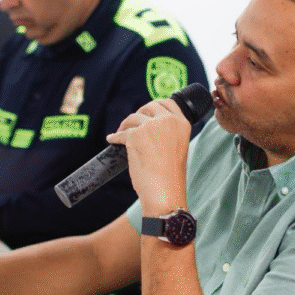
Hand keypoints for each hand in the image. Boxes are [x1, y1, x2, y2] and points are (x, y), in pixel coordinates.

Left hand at [106, 99, 190, 214]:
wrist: (164, 191)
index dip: (155, 105)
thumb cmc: (170, 176)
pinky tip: (112, 139)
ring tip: (121, 134)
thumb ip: (168, 133)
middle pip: (149, 107)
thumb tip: (148, 125)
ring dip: (125, 126)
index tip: (146, 111)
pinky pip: (121, 133)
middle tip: (132, 124)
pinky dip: (115, 137)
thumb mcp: (177, 147)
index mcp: (182, 123)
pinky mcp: (135, 135)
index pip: (168, 103)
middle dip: (139, 114)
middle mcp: (168, 121)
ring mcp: (152, 126)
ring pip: (133, 118)